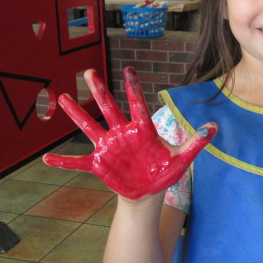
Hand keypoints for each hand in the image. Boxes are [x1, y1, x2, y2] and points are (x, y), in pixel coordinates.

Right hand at [43, 67, 216, 199]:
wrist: (148, 193)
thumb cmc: (164, 172)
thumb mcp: (182, 159)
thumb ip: (196, 142)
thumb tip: (216, 127)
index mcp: (142, 130)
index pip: (137, 105)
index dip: (133, 88)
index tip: (128, 69)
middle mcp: (123, 134)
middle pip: (109, 108)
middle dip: (100, 90)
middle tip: (90, 71)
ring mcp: (109, 148)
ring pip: (90, 127)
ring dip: (77, 114)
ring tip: (62, 98)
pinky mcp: (99, 164)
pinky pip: (78, 162)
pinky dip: (64, 162)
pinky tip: (46, 160)